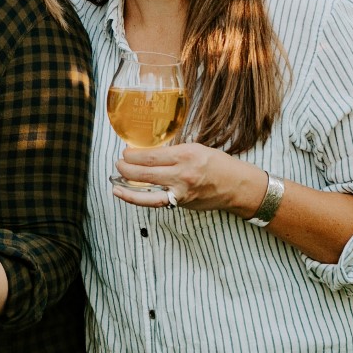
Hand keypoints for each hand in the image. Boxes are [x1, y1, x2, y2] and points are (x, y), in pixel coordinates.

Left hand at [114, 143, 264, 212]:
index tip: (126, 152)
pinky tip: (127, 195)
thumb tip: (148, 152)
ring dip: (127, 187)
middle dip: (126, 168)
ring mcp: (181, 192)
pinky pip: (156, 201)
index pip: (152, 156)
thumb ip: (173, 152)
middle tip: (118, 163)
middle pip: (145, 173)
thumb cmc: (217, 164)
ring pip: (147, 192)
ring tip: (116, 183)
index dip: (133, 155)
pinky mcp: (181, 204)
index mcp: (186, 155)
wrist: (236, 186)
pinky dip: (139, 199)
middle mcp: (182, 174)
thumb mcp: (196, 148)